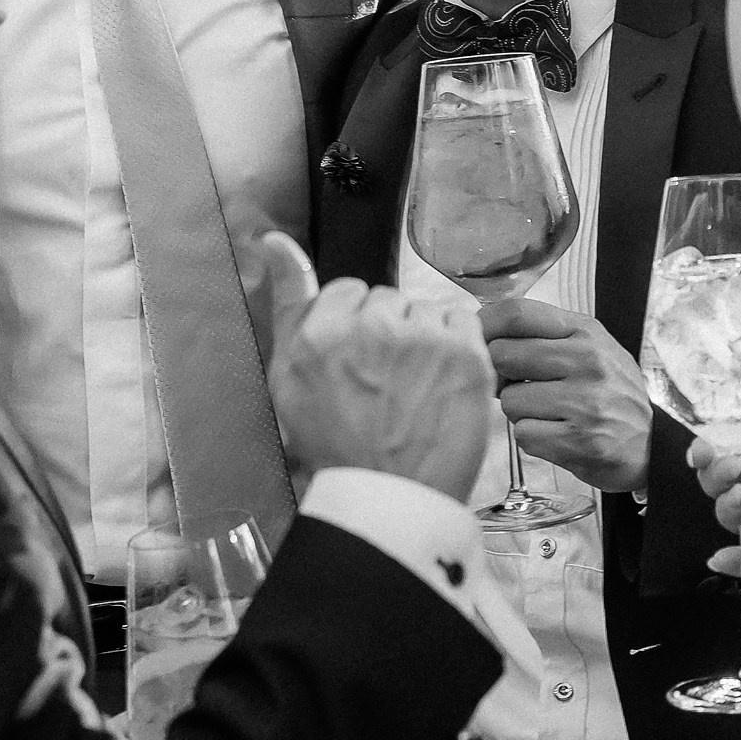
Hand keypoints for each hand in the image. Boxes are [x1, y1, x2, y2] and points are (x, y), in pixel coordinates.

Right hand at [260, 235, 496, 501]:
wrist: (391, 500)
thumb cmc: (336, 445)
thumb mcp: (289, 379)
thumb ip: (287, 302)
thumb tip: (274, 239)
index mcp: (319, 334)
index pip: (348, 291)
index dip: (355, 327)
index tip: (359, 365)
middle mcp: (370, 327)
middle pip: (387, 299)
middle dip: (389, 332)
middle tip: (387, 384)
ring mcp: (422, 338)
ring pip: (424, 309)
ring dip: (424, 338)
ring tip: (416, 387)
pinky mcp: (466, 353)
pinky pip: (461, 319)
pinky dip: (457, 344)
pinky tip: (443, 380)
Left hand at [479, 298, 652, 492]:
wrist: (654, 446)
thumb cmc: (615, 396)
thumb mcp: (593, 350)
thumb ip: (546, 337)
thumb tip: (484, 334)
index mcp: (586, 332)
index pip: (518, 313)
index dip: (484, 325)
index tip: (474, 338)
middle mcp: (587, 360)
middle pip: (503, 355)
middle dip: (500, 375)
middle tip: (518, 386)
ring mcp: (584, 401)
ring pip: (510, 400)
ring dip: (520, 412)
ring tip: (549, 415)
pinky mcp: (578, 440)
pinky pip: (523, 435)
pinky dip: (533, 438)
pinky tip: (557, 436)